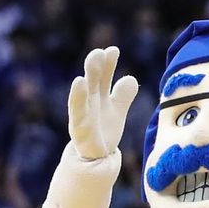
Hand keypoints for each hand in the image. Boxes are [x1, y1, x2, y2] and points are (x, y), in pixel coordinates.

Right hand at [67, 46, 139, 160]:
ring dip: (89, 75)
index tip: (113, 50)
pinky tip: (78, 81)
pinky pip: (78, 109)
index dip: (109, 63)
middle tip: (101, 52)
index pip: (104, 76)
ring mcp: (83, 113)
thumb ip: (123, 96)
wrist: (95, 157)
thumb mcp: (117, 111)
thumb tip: (130, 79)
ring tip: (93, 59)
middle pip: (93, 80)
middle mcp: (90, 101)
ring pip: (85, 91)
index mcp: (99, 96)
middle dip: (96, 65)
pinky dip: (78, 95)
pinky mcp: (79, 127)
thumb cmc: (104, 130)